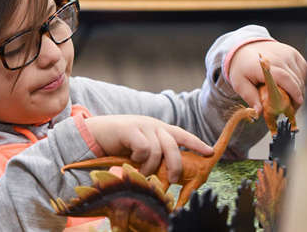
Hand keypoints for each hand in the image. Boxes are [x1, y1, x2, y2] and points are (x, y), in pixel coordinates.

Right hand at [85, 115, 213, 182]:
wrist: (96, 133)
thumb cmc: (120, 144)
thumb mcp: (142, 147)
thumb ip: (156, 153)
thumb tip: (171, 172)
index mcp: (159, 129)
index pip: (182, 135)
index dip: (196, 143)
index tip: (210, 152)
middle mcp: (154, 125)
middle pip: (173, 146)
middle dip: (175, 166)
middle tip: (171, 180)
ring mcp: (142, 125)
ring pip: (157, 151)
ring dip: (150, 167)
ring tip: (141, 170)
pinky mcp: (131, 129)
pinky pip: (144, 149)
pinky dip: (139, 159)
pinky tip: (132, 159)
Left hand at [228, 40, 306, 113]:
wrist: (244, 50)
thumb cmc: (242, 68)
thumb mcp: (240, 84)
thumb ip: (250, 97)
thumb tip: (258, 112)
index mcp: (263, 65)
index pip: (284, 78)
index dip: (293, 91)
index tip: (297, 103)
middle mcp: (278, 57)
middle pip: (295, 79)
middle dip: (296, 96)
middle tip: (290, 109)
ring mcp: (287, 54)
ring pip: (301, 76)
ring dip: (298, 89)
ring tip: (290, 100)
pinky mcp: (293, 53)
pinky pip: (302, 70)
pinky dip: (300, 80)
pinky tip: (292, 87)